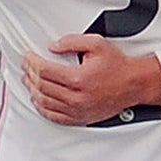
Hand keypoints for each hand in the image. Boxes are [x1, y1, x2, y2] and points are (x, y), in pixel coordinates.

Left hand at [23, 34, 160, 125]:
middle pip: (41, 86)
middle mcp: (76, 97)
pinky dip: (42, 108)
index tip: (28, 57)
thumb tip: (53, 47)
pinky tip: (38, 101)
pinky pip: (54, 116)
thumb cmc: (117, 66)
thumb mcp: (96, 44)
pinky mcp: (79, 118)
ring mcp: (77, 110)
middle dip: (30, 74)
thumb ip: (71, 42)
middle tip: (26, 66)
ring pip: (45, 102)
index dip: (32, 62)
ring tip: (28, 81)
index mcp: (78, 78)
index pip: (44, 71)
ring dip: (32, 91)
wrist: (133, 85)